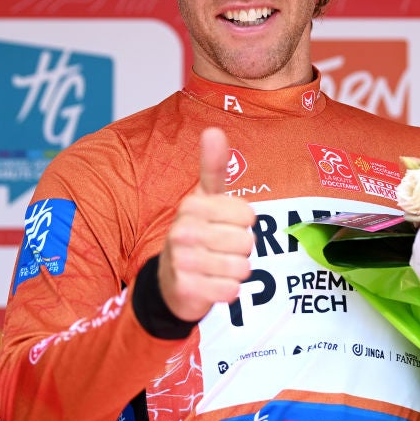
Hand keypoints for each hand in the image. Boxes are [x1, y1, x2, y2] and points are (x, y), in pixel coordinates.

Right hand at [158, 128, 255, 321]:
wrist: (172, 281)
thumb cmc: (198, 233)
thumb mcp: (206, 198)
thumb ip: (213, 166)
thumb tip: (213, 130)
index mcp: (192, 206)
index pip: (247, 215)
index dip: (245, 224)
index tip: (227, 225)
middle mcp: (182, 231)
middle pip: (246, 242)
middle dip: (242, 249)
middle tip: (221, 249)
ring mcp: (181, 261)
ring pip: (241, 267)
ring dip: (237, 270)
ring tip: (219, 266)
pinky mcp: (186, 289)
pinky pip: (230, 290)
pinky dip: (229, 290)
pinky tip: (214, 284)